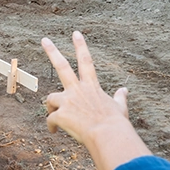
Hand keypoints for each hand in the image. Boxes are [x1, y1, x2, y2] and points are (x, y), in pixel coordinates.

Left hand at [41, 32, 150, 169]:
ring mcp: (67, 101)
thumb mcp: (119, 108)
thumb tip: (125, 90)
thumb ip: (120, 98)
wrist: (108, 136)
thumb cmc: (116, 124)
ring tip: (54, 116)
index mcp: (92, 87)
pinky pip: (50, 120)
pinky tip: (54, 132)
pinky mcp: (60, 115)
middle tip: (44, 39)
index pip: (86, 61)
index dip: (81, 46)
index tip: (76, 33)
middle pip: (62, 66)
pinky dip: (51, 126)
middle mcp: (78, 90)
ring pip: (50, 98)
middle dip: (53, 51)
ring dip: (51, 106)